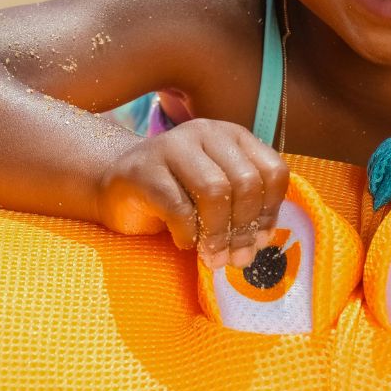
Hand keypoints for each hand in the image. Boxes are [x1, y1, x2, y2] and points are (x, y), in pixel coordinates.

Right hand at [96, 119, 289, 269]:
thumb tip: (259, 242)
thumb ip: (241, 206)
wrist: (118, 184)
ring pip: (214, 190)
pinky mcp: (144, 169)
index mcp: (233, 136)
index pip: (272, 169)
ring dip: (218, 233)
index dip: (271, 209)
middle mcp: (207, 132)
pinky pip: (178, 206)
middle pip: (245, 182)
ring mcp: (173, 145)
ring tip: (213, 257)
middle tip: (236, 259)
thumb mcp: (217, 191)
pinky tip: (185, 242)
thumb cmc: (176, 192)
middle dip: (244, 228)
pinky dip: (187, 233)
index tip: (260, 239)